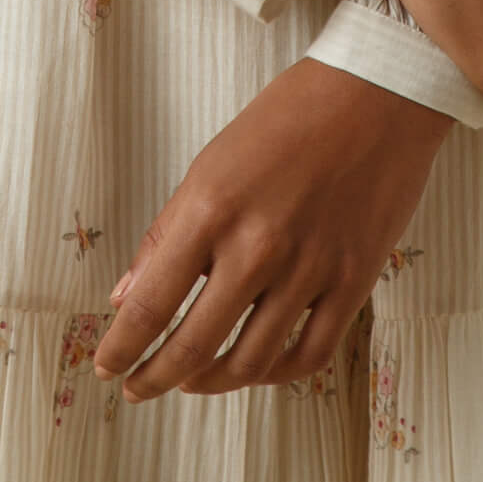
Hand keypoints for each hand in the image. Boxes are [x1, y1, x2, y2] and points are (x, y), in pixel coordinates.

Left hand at [89, 58, 450, 401]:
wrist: (376, 94)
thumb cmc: (288, 117)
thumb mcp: (212, 162)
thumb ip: (168, 233)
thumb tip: (126, 294)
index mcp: (212, 208)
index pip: (151, 303)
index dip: (123, 347)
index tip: (107, 365)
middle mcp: (257, 245)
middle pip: (195, 345)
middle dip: (156, 377)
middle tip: (139, 388)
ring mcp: (309, 268)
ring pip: (251, 362)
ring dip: (212, 382)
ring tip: (191, 381)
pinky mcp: (353, 282)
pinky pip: (308, 355)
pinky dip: (275, 375)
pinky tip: (255, 369)